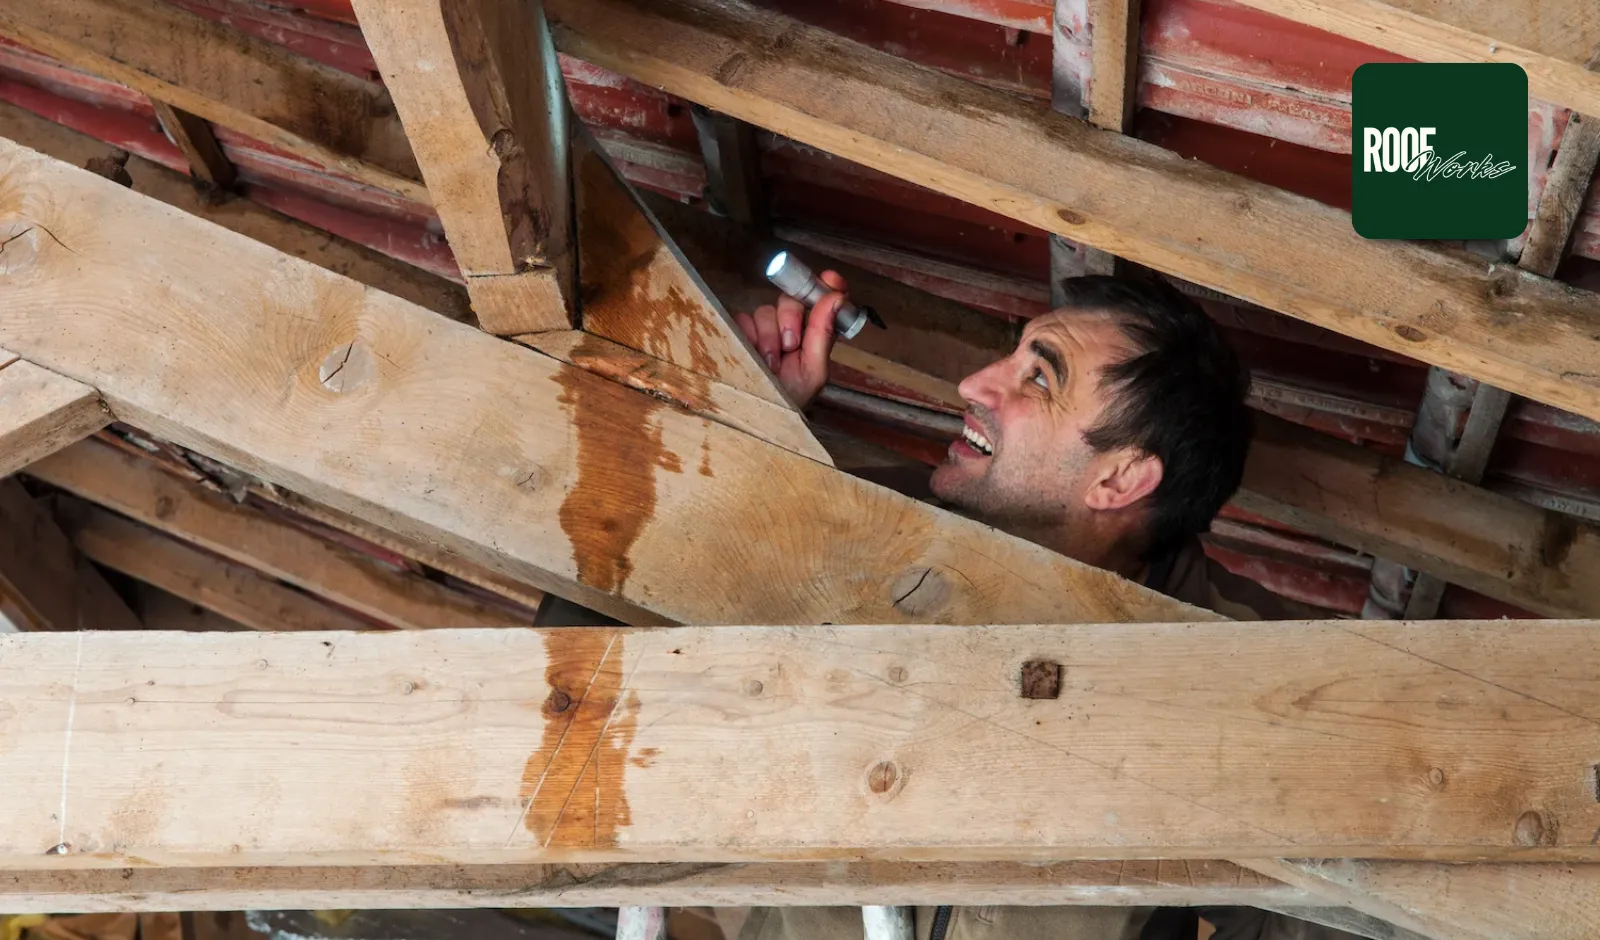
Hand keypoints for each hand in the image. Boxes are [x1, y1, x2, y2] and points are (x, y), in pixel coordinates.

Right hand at [735, 269, 846, 408]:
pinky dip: (749, 337)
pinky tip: (752, 357)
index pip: (824, 301)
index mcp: (814, 334)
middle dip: (791, 318)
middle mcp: (791, 327)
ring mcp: (764, 329)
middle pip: (791, 299)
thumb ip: (824, 332)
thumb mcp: (813, 370)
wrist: (754, 415)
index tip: (830, 279)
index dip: (828, 286)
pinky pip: (744, 319)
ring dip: (769, 337)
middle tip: (790, 344)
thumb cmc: (790, 398)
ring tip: (769, 363)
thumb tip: (837, 296)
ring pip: (766, 310)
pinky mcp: (741, 332)